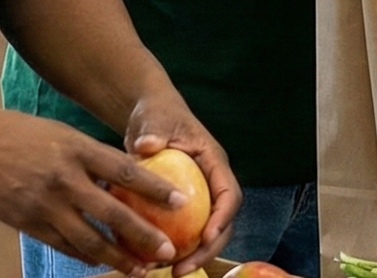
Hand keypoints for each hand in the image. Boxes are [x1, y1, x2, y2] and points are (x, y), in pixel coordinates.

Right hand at [0, 109, 187, 275]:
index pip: (126, 172)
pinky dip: (86, 257)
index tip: (181, 202)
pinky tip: (103, 263)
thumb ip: (91, 158)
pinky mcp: (29, 224)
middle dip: (143, 236)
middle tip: (168, 252)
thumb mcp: (61, 136)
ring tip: (141, 269)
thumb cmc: (20, 135)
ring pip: (89, 240)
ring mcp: (45, 205)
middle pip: (112, 214)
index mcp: (76, 150)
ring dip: (117, 258)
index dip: (155, 189)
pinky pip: (64, 246)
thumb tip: (125, 181)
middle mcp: (64, 179)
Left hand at [124, 96, 242, 275]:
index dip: (222, 218)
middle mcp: (212, 183)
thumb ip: (153, 132)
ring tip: (170, 272)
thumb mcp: (155, 120)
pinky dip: (173, 247)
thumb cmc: (157, 114)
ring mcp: (199, 196)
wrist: (151, 117)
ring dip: (192, 255)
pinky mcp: (184, 206)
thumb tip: (147, 146)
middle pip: (222, 222)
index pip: (229, 194)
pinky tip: (152, 262)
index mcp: (214, 163)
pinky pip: (184, 231)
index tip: (207, 237)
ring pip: (205, 233)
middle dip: (208, 249)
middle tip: (183, 268)